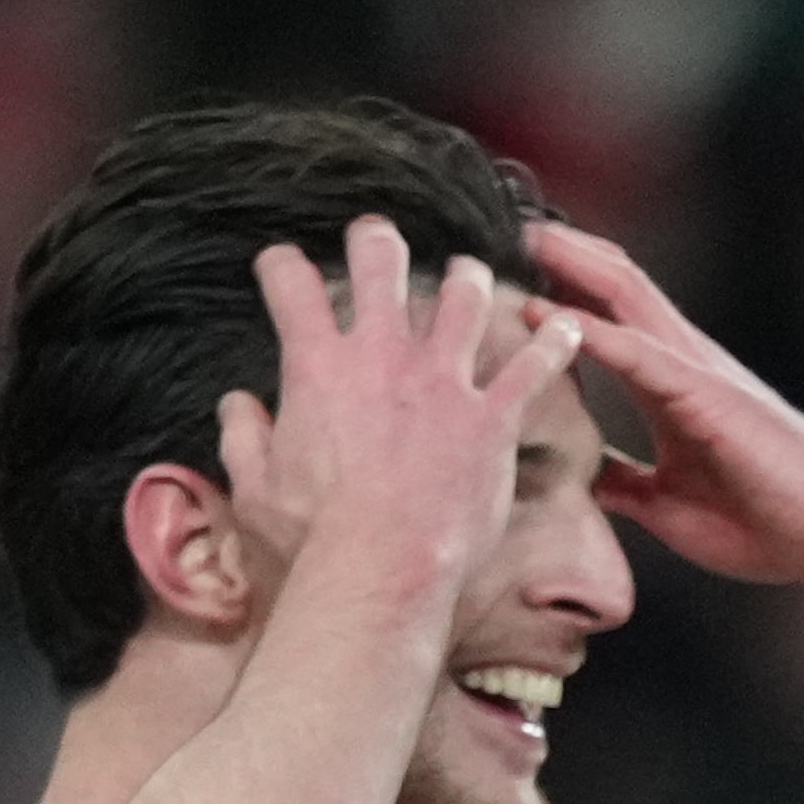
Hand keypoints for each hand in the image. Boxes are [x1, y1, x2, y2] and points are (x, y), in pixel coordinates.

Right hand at [219, 223, 585, 598]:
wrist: (384, 566)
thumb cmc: (315, 538)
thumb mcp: (256, 488)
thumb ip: (242, 436)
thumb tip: (237, 405)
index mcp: (317, 366)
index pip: (291, 286)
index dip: (282, 265)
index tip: (281, 264)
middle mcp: (382, 356)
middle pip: (381, 264)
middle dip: (377, 240)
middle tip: (377, 237)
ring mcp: (443, 382)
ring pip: (463, 298)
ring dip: (467, 277)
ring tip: (469, 271)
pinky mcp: (491, 417)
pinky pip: (532, 367)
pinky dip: (554, 343)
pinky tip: (567, 327)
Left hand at [521, 220, 803, 602]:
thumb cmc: (766, 523)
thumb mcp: (668, 505)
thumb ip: (624, 483)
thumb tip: (583, 479)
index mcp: (671, 386)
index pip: (612, 316)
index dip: (565, 285)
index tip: (511, 268)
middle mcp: (683, 364)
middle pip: (616, 284)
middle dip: (562, 253)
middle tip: (507, 227)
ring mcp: (698, 372)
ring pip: (627, 297)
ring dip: (573, 266)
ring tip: (523, 240)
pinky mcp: (709, 397)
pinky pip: (641, 354)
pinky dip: (594, 333)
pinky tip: (551, 318)